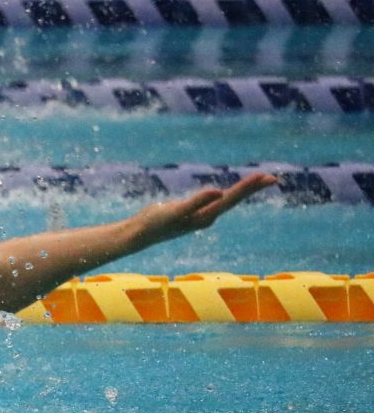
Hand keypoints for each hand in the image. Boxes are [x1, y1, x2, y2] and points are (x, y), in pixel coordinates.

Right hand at [135, 173, 277, 242]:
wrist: (139, 235)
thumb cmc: (155, 223)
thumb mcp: (175, 210)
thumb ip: (197, 201)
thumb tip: (219, 192)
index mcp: (206, 216)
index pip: (232, 198)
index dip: (249, 187)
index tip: (267, 177)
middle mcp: (207, 217)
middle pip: (234, 200)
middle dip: (252, 188)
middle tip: (272, 178)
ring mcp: (199, 216)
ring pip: (226, 201)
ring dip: (241, 192)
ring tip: (256, 182)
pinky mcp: (191, 214)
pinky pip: (213, 202)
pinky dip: (224, 195)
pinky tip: (224, 194)